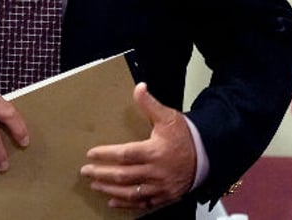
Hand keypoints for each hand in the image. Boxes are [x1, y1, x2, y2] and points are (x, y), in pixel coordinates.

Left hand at [80, 83, 195, 212]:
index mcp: (155, 151)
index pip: (124, 154)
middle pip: (123, 176)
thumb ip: (150, 104)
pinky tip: (112, 202)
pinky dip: (126, 204)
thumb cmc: (185, 135)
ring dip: (109, 189)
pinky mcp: (164, 197)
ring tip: (94, 185)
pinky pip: (142, 204)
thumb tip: (139, 87)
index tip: (91, 154)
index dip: (106, 155)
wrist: (206, 154)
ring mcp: (160, 187)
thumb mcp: (168, 116)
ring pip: (129, 192)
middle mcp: (156, 172)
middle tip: (85, 172)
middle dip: (101, 174)